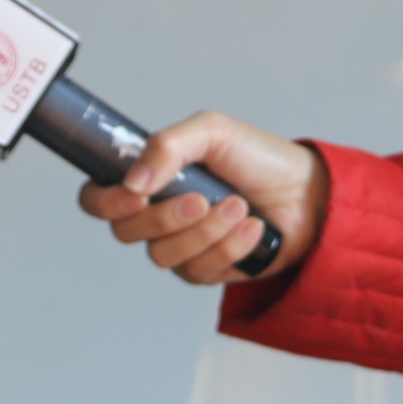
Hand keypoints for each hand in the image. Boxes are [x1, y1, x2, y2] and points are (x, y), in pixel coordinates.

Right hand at [75, 111, 328, 286]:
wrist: (305, 192)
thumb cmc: (257, 157)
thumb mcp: (213, 132)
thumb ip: (167, 146)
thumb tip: (133, 181)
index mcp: (148, 178)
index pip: (97, 199)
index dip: (107, 202)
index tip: (137, 195)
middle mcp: (155, 215)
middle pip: (126, 233)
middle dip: (165, 218)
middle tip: (203, 199)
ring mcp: (179, 246)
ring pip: (163, 255)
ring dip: (205, 231)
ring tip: (240, 207)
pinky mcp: (206, 271)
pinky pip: (199, 271)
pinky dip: (229, 248)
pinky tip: (253, 229)